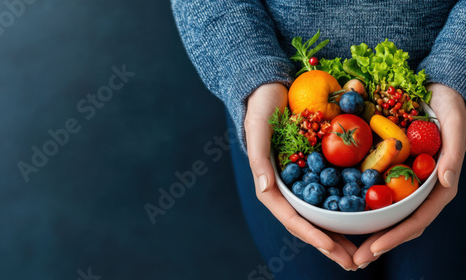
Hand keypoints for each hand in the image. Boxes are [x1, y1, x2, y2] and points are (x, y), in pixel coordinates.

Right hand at [245, 83, 358, 270]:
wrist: (271, 85)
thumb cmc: (260, 107)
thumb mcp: (256, 129)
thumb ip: (258, 160)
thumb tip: (264, 190)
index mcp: (271, 183)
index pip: (291, 217)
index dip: (313, 235)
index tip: (334, 250)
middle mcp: (289, 186)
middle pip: (310, 222)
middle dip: (331, 244)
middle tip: (355, 262)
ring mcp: (304, 178)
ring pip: (323, 212)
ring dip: (341, 233)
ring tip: (363, 250)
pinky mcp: (317, 166)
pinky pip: (332, 191)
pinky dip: (346, 207)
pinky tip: (364, 216)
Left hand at [353, 83, 465, 267]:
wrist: (431, 84)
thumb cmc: (447, 103)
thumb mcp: (455, 121)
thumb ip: (455, 151)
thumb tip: (447, 181)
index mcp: (436, 184)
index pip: (417, 218)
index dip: (396, 237)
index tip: (373, 249)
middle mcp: (418, 187)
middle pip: (398, 223)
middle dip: (378, 243)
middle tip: (354, 259)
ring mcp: (402, 180)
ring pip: (385, 213)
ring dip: (367, 232)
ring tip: (345, 249)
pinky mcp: (387, 168)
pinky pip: (372, 191)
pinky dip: (359, 206)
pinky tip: (341, 214)